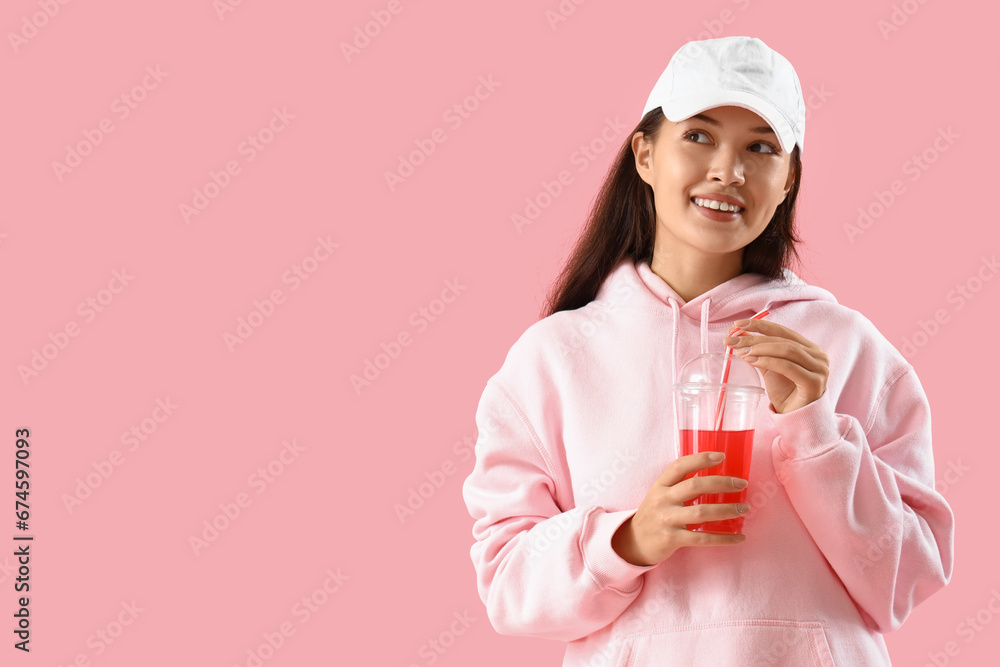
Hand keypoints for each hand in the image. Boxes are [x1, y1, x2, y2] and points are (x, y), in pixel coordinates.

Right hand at [611, 452, 748, 566]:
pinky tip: (739, 537)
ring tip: (744, 509)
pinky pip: (702, 538)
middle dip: (722, 483)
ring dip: (727, 510)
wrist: (634, 542)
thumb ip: (680, 486)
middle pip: (695, 486)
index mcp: (660, 485)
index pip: (680, 466)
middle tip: (742, 484)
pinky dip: (724, 538)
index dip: (701, 459)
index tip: (721, 456)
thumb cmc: (654, 515)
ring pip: (701, 512)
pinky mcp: (672, 539)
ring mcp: (666, 519)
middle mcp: (662, 499)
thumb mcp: (660, 495)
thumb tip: (715, 478)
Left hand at [723, 318, 829, 414]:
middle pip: (782, 339)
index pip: (782, 331)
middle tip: (733, 340)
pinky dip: (769, 361)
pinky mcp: (814, 383)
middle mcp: (818, 356)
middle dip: (755, 338)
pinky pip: (788, 367)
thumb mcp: (770, 368)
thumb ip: (759, 351)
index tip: (737, 325)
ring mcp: (819, 369)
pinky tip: (753, 361)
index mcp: (809, 348)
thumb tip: (739, 333)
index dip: (759, 325)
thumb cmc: (785, 394)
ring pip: (787, 350)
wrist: (796, 419)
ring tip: (742, 352)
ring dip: (761, 348)